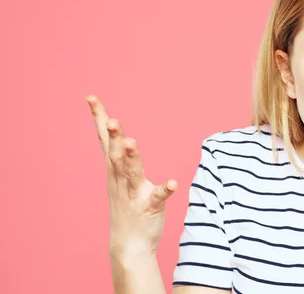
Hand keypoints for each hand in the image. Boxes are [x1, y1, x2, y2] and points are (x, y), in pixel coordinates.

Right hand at [86, 95, 177, 255]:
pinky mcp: (149, 207)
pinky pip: (157, 198)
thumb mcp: (118, 177)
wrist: (128, 246)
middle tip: (111, 120)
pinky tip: (173, 183)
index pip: (104, 139)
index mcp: (114, 169)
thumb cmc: (126, 206)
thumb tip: (116, 130)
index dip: (99, 118)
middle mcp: (121, 179)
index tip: (91, 97)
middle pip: (115, 154)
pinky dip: (165, 190)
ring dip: (132, 158)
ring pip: (132, 173)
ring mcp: (134, 193)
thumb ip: (119, 154)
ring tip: (132, 142)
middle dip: (113, 136)